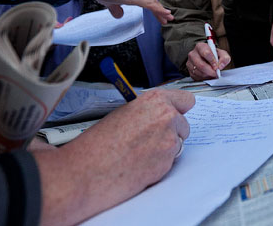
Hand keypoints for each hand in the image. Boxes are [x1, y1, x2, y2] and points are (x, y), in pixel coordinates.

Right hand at [35, 89, 193, 225]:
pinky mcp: (168, 163)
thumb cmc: (97, 143)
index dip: (178, 109)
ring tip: (139, 154)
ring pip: (177, 144)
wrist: (86, 172)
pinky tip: (139, 165)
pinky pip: (170, 162)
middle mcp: (166, 117)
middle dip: (171, 132)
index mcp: (154, 100)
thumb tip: (158, 115)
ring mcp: (169, 141)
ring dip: (164, 149)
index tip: (174, 114)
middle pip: (184, 124)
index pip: (186, 100)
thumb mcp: (123, 114)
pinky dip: (159, 164)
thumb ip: (147, 111)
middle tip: (149, 139)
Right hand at [88, 0, 172, 22]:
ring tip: (168, 18)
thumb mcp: (109, 2)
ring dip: (161, 10)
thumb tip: (120, 15)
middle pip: (151, 0)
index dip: (154, 6)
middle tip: (167, 18)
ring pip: (152, 1)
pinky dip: (157, 9)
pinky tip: (163, 13)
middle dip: (160, 9)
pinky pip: (148, 3)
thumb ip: (115, 9)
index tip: (160, 15)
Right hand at [186, 42, 230, 79]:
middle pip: (201, 65)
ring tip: (212, 74)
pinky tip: (208, 76)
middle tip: (216, 73)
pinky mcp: (189, 71)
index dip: (212, 61)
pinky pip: (196, 77)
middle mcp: (193, 54)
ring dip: (207, 75)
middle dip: (210, 71)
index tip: (216, 66)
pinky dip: (204, 78)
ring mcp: (189, 63)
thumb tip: (220, 65)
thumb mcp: (221, 54)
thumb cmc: (213, 55)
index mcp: (200, 46)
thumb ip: (224, 58)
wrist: (206, 59)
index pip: (206, 53)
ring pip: (199, 72)